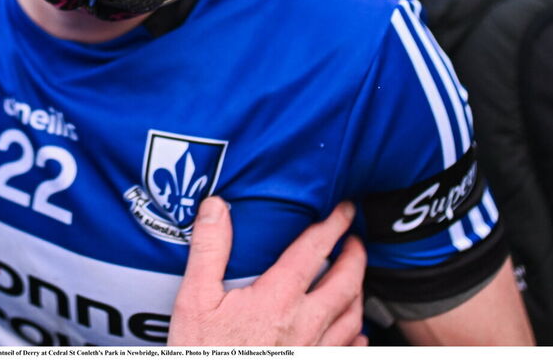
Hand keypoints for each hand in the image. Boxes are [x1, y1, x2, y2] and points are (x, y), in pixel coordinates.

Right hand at [167, 198, 366, 345]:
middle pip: (346, 284)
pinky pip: (348, 350)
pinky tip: (355, 331)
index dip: (333, 226)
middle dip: (355, 257)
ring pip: (353, 317)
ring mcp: (314, 351)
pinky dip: (357, 334)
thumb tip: (217, 208)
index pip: (313, 251)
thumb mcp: (194, 300)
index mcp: (277, 299)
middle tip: (356, 240)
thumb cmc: (204, 353)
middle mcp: (304, 324)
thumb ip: (209, 251)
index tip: (345, 210)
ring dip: (358, 291)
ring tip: (354, 277)